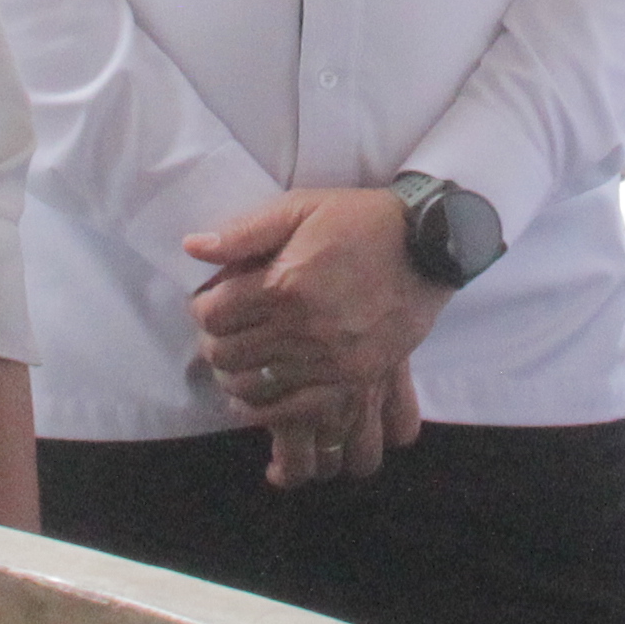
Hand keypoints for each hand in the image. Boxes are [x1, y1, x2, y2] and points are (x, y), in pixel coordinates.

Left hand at [184, 188, 448, 488]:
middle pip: (228, 356)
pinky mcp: (355, 381)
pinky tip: (262, 403)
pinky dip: (270, 415)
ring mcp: (330, 361)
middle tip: (223, 335)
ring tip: (239, 368)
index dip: (202, 309)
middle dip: (214, 346)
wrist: (431, 245)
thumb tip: (192, 247)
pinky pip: (297, 415)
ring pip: (255, 391)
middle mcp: (303, 329)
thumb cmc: (362, 221)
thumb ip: (244, 232)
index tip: (211, 303)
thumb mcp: (301, 208)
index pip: (213, 315)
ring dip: (236, 382)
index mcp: (284, 285)